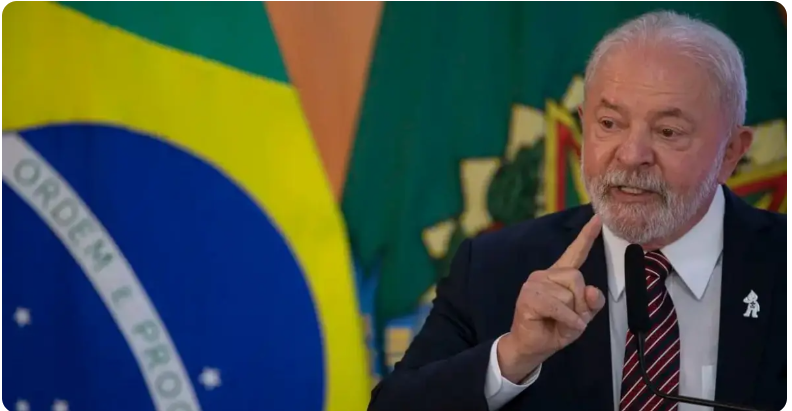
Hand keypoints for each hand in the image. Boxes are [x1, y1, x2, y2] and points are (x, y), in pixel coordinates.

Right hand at [497, 215, 606, 382]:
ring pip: (569, 293)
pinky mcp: (529, 296)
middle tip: (570, 317)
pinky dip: (568, 319)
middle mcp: (545, 275)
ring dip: (572, 314)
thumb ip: (592, 302)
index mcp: (559, 276)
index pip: (575, 253)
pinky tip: (566, 326)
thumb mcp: (582, 316)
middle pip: (576, 277)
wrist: (533, 347)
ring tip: (560, 322)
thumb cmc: (555, 329)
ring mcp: (534, 283)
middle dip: (580, 301)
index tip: (598, 219)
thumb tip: (592, 290)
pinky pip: (559, 305)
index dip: (587, 236)